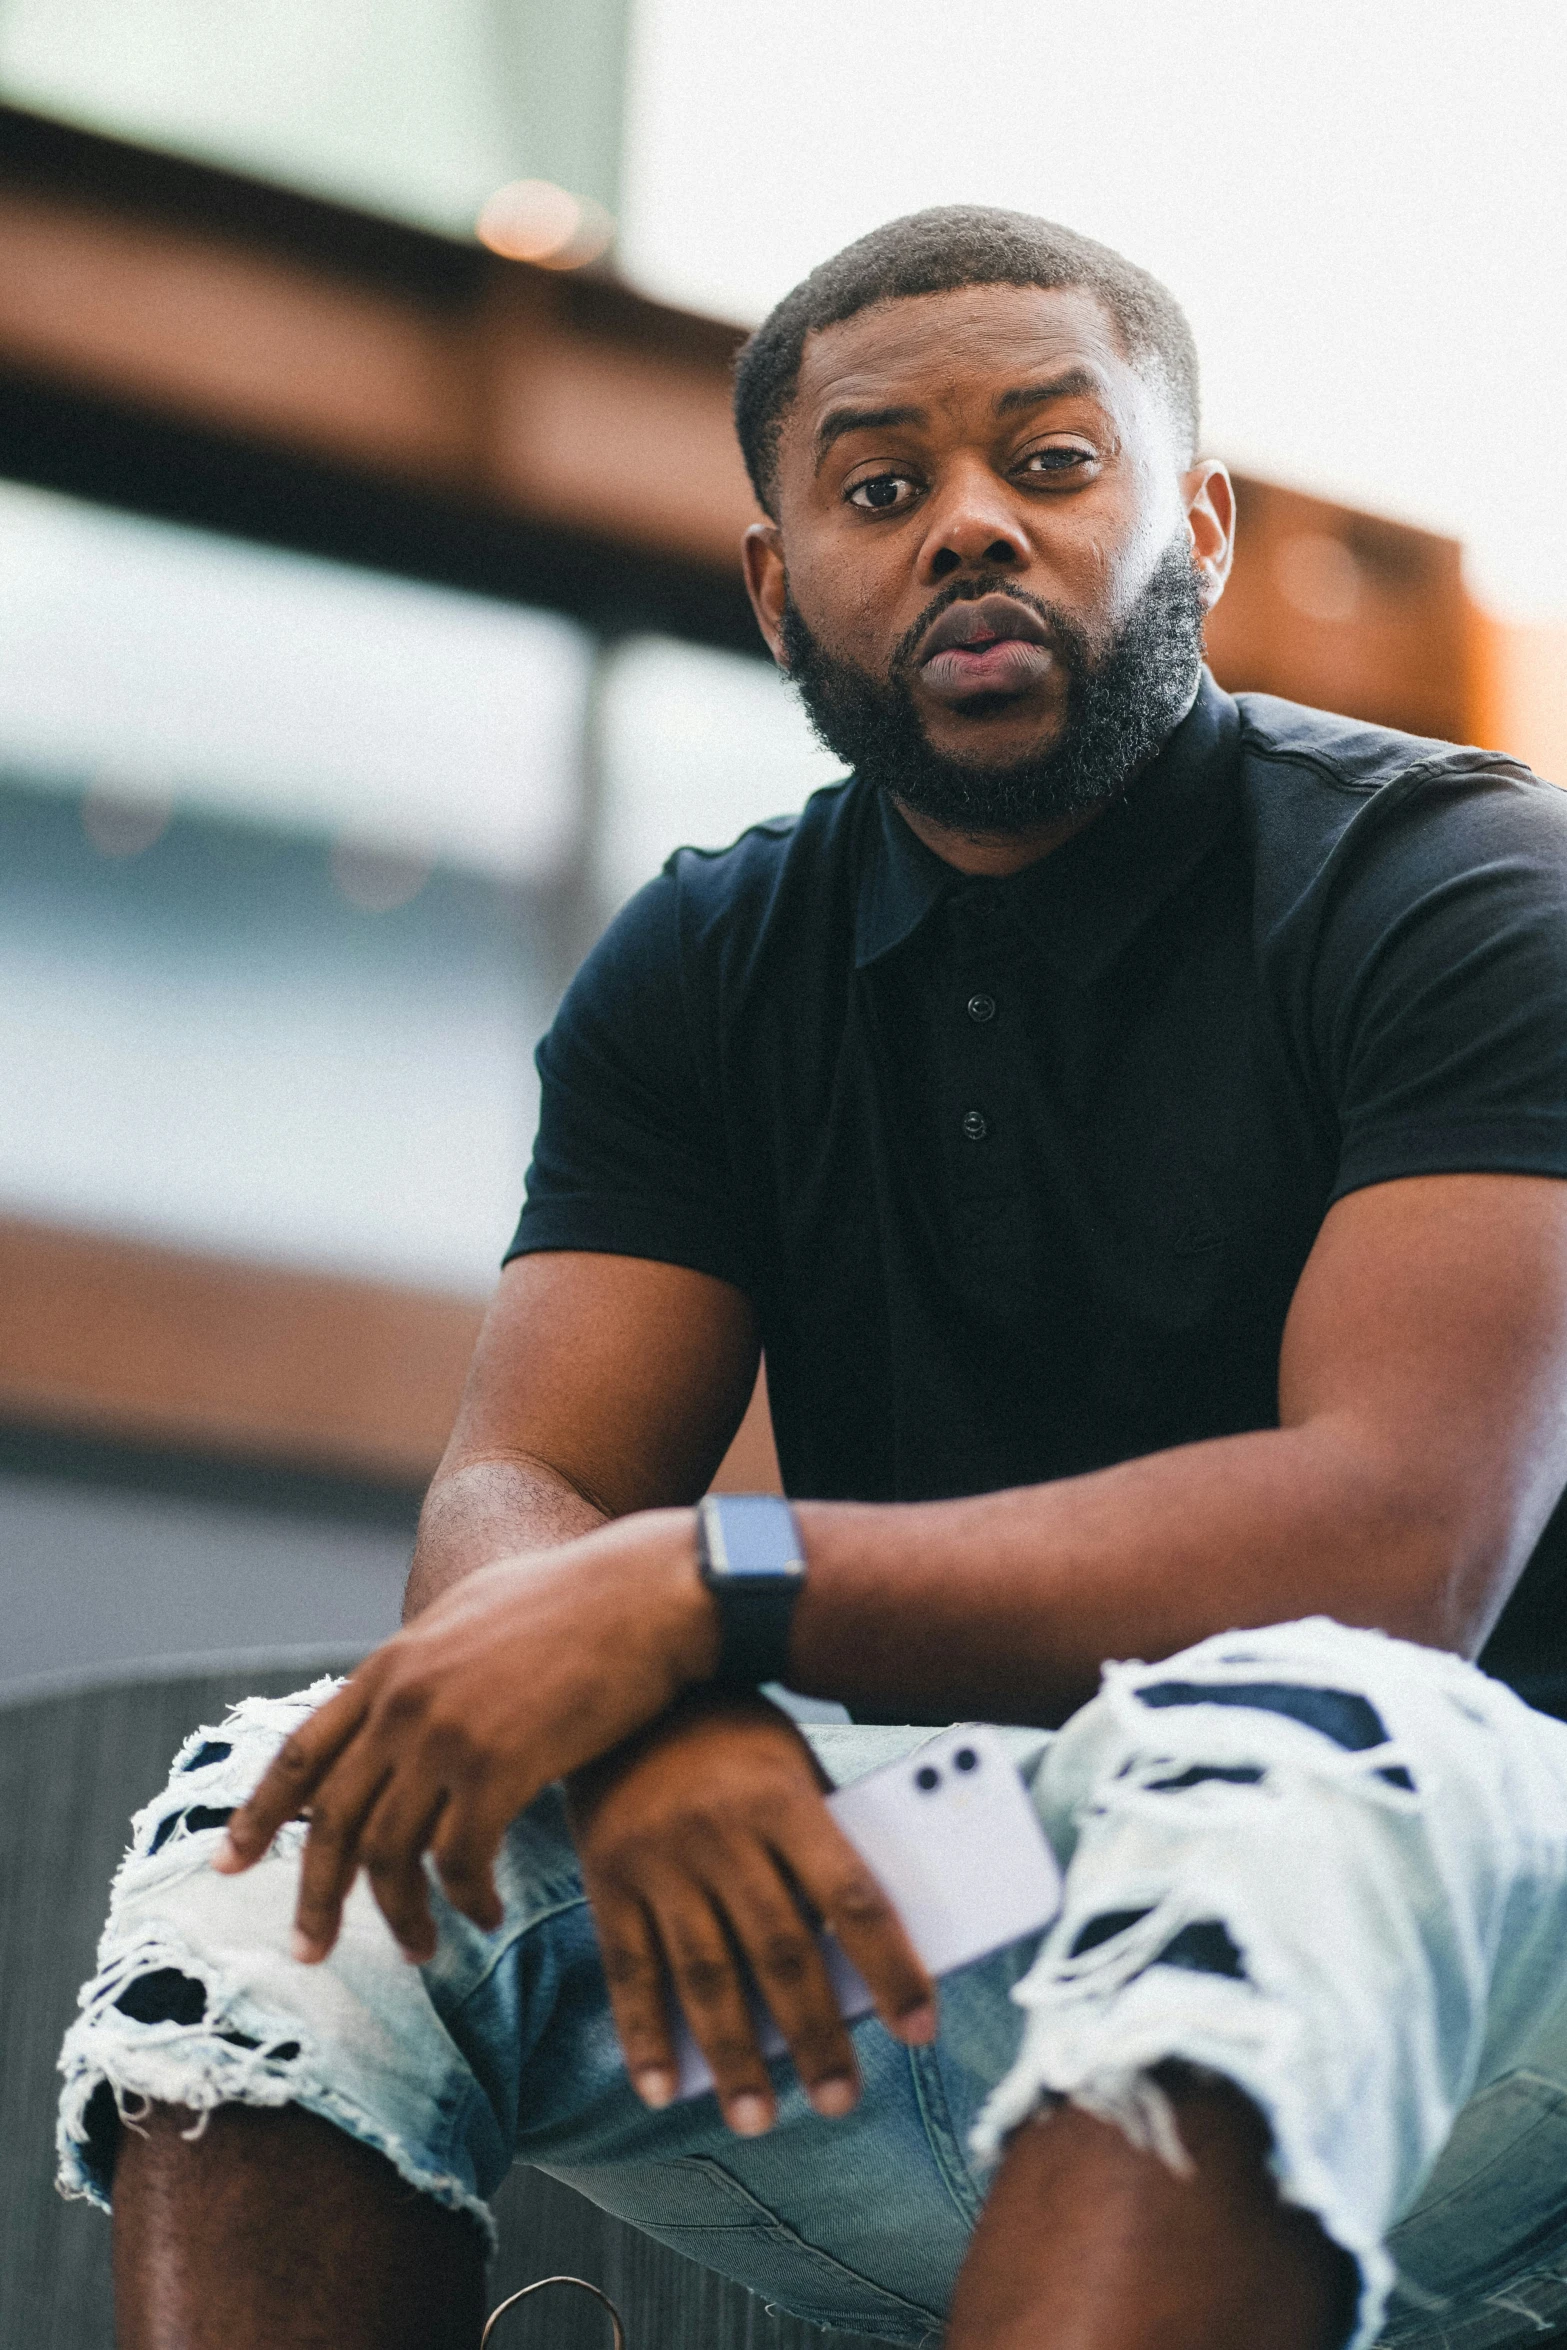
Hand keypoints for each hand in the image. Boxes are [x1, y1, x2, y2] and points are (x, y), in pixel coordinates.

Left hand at [213, 1510, 717, 1962]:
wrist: (647, 1593)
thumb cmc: (581, 1602)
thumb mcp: (474, 1616)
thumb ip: (427, 1664)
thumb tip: (400, 1702)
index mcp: (392, 1665)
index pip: (301, 1751)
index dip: (259, 1815)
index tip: (228, 1866)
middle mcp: (404, 1700)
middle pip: (332, 1821)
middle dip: (315, 1897)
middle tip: (311, 1950)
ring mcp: (447, 1733)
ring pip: (391, 1854)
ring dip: (402, 1916)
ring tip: (423, 1950)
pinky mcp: (500, 1764)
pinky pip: (460, 1860)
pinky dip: (466, 1899)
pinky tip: (487, 1913)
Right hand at [567, 1691, 936, 2136]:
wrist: (625, 1688)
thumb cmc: (733, 1738)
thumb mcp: (790, 1766)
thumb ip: (822, 1845)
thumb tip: (865, 1954)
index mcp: (783, 1799)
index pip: (853, 1897)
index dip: (892, 1968)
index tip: (920, 2029)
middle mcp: (720, 1834)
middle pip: (779, 1952)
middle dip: (814, 2036)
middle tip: (840, 2101)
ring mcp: (660, 1860)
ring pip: (705, 1975)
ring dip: (736, 2057)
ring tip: (759, 2118)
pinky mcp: (609, 1879)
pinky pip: (629, 1969)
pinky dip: (645, 2035)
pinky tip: (664, 2088)